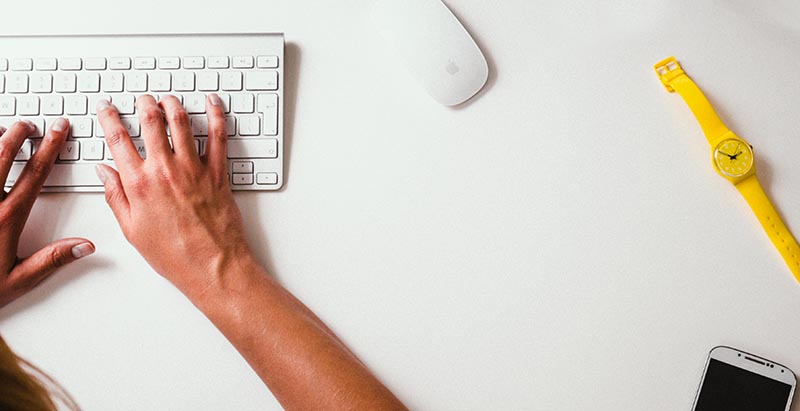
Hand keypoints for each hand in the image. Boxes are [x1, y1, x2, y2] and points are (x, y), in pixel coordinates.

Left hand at [0, 120, 94, 307]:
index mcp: (6, 218)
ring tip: (2, 129)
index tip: (58, 130)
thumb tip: (85, 246)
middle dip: (18, 133)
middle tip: (28, 124)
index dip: (50, 148)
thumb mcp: (17, 279)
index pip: (35, 173)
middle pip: (3, 154)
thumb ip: (52, 259)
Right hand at [95, 95, 253, 297]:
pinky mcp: (218, 173)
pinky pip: (218, 136)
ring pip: (181, 122)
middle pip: (151, 121)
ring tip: (168, 99)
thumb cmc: (174, 254)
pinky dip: (216, 115)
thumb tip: (103, 171)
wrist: (213, 266)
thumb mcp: (132, 230)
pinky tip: (212, 102)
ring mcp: (194, 169)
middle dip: (143, 104)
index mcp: (139, 184)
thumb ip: (115, 196)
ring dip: (173, 104)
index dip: (108, 117)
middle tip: (141, 99)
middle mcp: (165, 170)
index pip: (118, 139)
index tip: (106, 107)